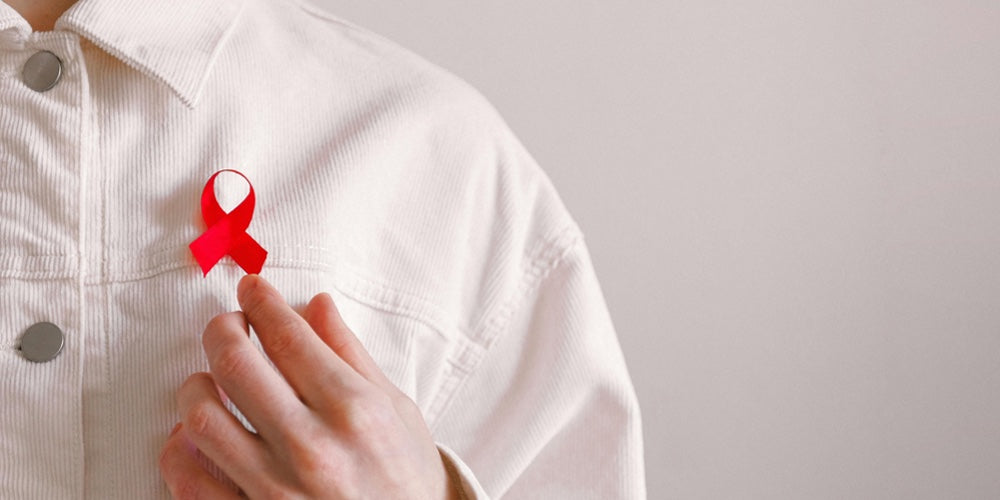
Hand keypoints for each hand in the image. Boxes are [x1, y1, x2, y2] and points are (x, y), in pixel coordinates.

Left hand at [159, 275, 459, 498]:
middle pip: (236, 363)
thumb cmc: (406, 480)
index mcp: (353, 409)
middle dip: (223, 330)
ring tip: (211, 384)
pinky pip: (190, 481)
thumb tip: (316, 305)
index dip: (261, 302)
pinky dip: (181, 452)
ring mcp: (276, 490)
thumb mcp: (397, 410)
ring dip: (197, 389)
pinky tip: (197, 437)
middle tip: (228, 326)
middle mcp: (312, 447)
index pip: (288, 335)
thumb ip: (352, 355)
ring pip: (202, 418)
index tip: (252, 289)